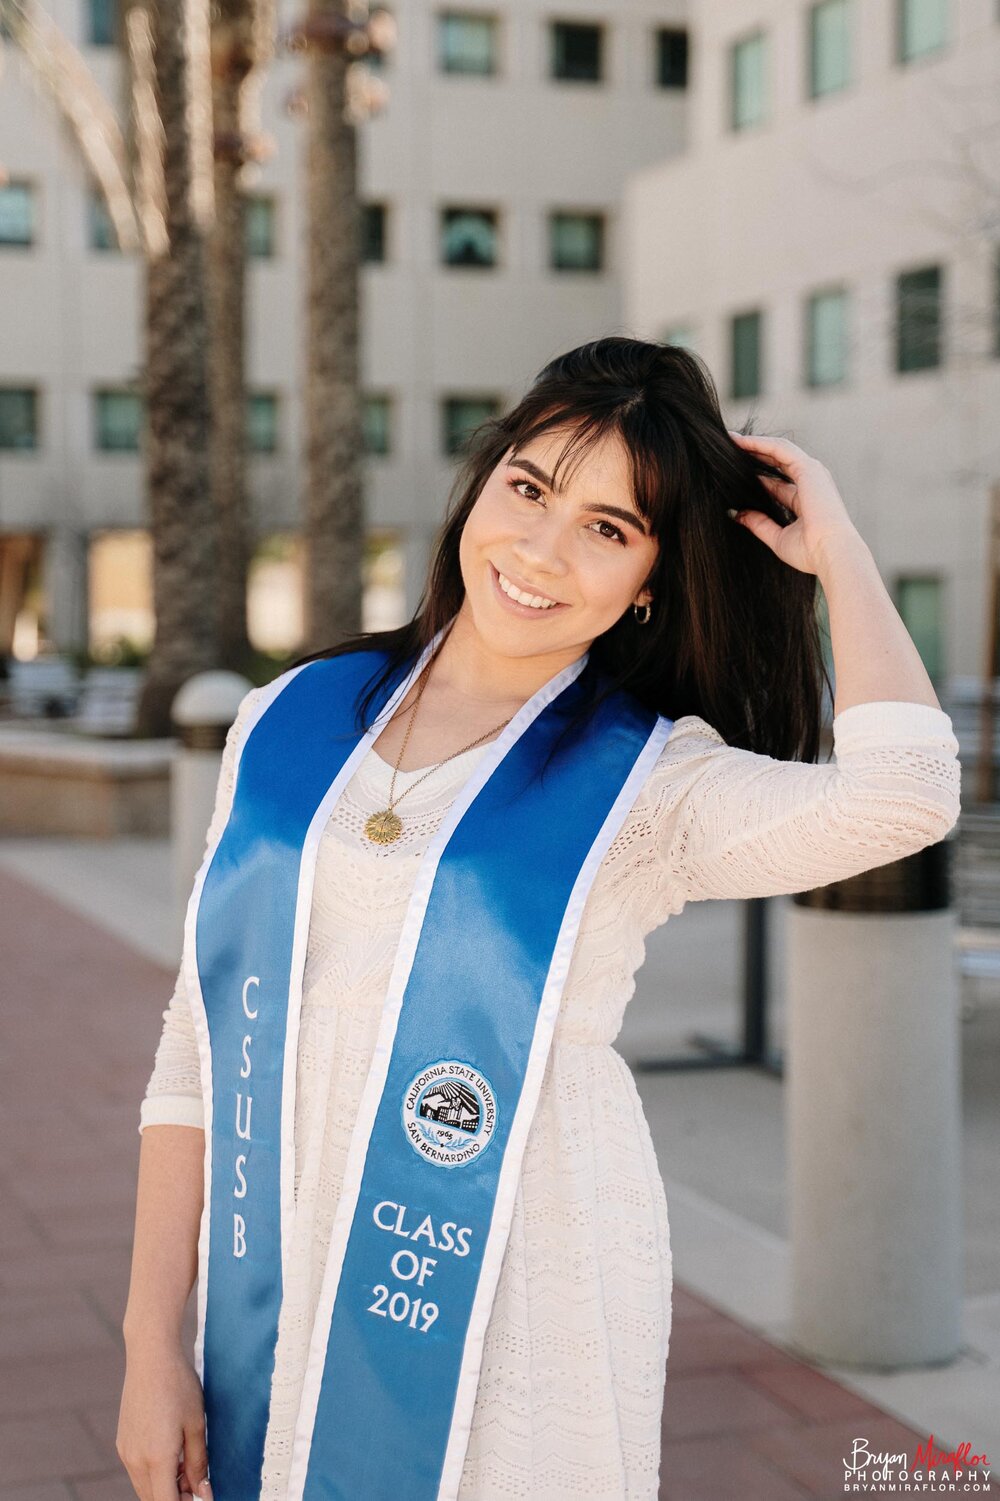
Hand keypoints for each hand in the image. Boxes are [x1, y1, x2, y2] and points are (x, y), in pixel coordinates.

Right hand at [116, 1336, 212, 1500]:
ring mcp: (126, 1452)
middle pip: (154, 1498)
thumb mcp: (197, 1424)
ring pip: (145, 1487)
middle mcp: (136, 1460)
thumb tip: (203, 1493)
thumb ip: (199, 1463)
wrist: (151, 1357)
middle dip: (176, 1497)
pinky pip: (137, 1471)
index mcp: (157, 1457)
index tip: (200, 1497)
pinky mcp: (122, 1443)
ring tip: (186, 1464)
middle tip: (198, 1483)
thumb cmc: (179, 1386)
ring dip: (165, 1486)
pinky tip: (171, 1453)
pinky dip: (154, 1473)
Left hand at [726, 430, 864, 577]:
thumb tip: (738, 515)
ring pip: (778, 451)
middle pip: (776, 462)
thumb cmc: (810, 552)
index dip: (754, 477)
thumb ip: (758, 524)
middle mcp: (810, 483)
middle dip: (753, 454)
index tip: (731, 474)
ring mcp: (812, 473)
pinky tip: (740, 442)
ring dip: (754, 444)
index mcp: (805, 500)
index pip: (775, 483)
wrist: (829, 554)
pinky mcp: (809, 468)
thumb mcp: (777, 537)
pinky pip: (780, 449)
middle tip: (728, 449)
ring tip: (730, 440)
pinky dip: (760, 443)